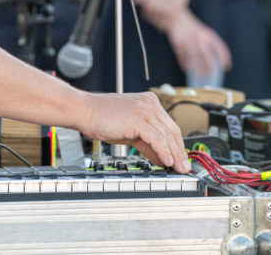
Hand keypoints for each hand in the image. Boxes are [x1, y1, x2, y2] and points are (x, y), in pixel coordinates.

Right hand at [76, 91, 191, 172]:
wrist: (86, 111)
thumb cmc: (104, 119)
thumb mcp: (131, 131)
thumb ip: (147, 143)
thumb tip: (161, 157)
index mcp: (150, 103)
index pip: (170, 126)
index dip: (178, 144)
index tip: (181, 158)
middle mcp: (150, 104)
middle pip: (172, 130)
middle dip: (180, 151)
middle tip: (185, 166)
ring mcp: (145, 110)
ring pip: (166, 135)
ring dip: (174, 154)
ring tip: (178, 167)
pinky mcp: (138, 119)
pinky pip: (156, 138)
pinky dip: (163, 151)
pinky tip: (166, 161)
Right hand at [162, 10, 232, 77]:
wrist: (176, 18)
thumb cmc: (194, 28)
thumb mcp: (205, 32)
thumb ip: (212, 44)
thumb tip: (217, 61)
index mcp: (208, 35)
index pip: (220, 48)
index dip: (225, 58)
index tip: (226, 67)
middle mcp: (199, 38)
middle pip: (206, 56)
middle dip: (210, 66)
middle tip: (212, 74)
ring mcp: (188, 42)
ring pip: (194, 59)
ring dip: (197, 69)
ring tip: (200, 75)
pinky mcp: (178, 45)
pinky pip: (182, 58)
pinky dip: (185, 65)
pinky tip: (187, 70)